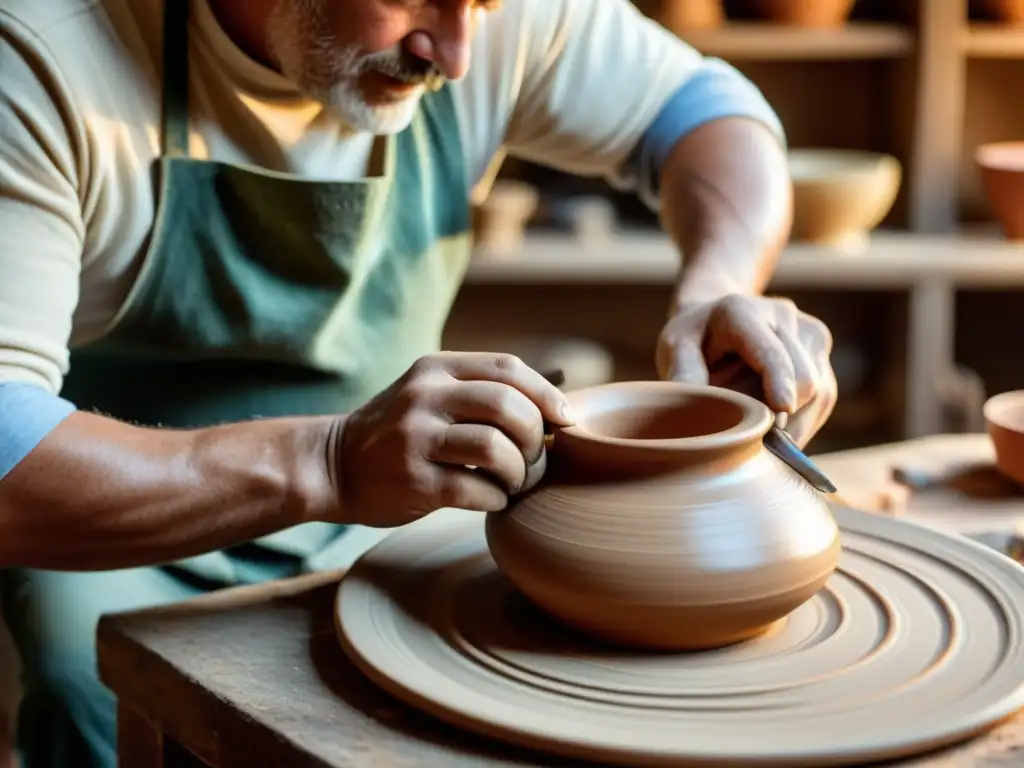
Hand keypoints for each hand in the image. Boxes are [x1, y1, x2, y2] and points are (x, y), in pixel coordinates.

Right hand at [335, 352, 574, 527]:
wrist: (333, 465)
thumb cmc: (400, 432)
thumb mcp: (430, 394)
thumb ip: (479, 392)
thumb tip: (555, 409)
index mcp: (436, 369)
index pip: (508, 368)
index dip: (547, 393)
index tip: (566, 419)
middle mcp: (425, 397)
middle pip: (509, 407)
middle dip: (536, 437)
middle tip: (534, 459)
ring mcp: (416, 438)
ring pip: (496, 449)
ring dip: (520, 472)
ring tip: (514, 482)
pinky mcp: (414, 480)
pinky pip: (477, 489)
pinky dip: (497, 498)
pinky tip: (492, 498)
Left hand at [656, 293, 836, 446]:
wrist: (715, 318)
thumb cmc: (692, 339)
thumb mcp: (674, 350)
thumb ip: (685, 376)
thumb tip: (699, 415)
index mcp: (740, 311)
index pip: (770, 351)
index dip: (779, 381)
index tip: (782, 409)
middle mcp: (781, 315)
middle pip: (802, 378)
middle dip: (783, 417)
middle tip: (752, 440)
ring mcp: (807, 329)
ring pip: (821, 391)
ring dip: (796, 422)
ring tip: (762, 431)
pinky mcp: (820, 346)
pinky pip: (824, 395)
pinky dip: (804, 418)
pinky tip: (778, 423)